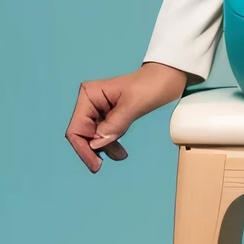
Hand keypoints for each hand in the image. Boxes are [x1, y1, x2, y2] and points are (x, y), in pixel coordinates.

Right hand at [66, 62, 190, 171]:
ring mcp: (99, 110)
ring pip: (93, 138)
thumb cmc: (152, 85)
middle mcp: (90, 102)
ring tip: (121, 155)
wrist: (167, 79)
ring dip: (104, 149)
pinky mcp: (109, 117)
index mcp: (89, 95)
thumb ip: (115, 124)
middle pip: (83, 135)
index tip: (95, 164)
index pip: (76, 128)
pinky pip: (104, 136)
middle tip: (104, 164)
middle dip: (93, 150)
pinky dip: (110, 145)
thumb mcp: (134, 105)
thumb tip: (95, 144)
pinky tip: (120, 152)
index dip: (83, 148)